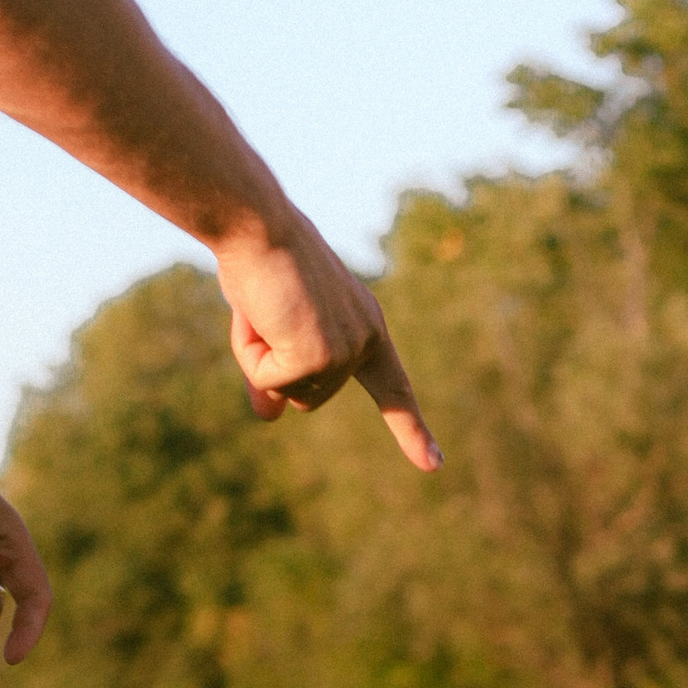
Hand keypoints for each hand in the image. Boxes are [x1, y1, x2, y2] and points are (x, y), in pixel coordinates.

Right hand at [214, 213, 438, 470]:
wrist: (257, 223)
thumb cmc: (261, 261)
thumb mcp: (270, 322)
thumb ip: (276, 369)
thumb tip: (270, 416)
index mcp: (367, 326)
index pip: (394, 388)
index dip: (411, 430)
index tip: (435, 465)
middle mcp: (365, 340)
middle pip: (309, 398)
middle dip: (272, 364)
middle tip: (267, 308)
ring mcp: (346, 350)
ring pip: (288, 393)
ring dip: (259, 356)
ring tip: (265, 305)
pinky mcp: (321, 356)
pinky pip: (270, 383)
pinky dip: (251, 353)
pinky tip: (260, 313)